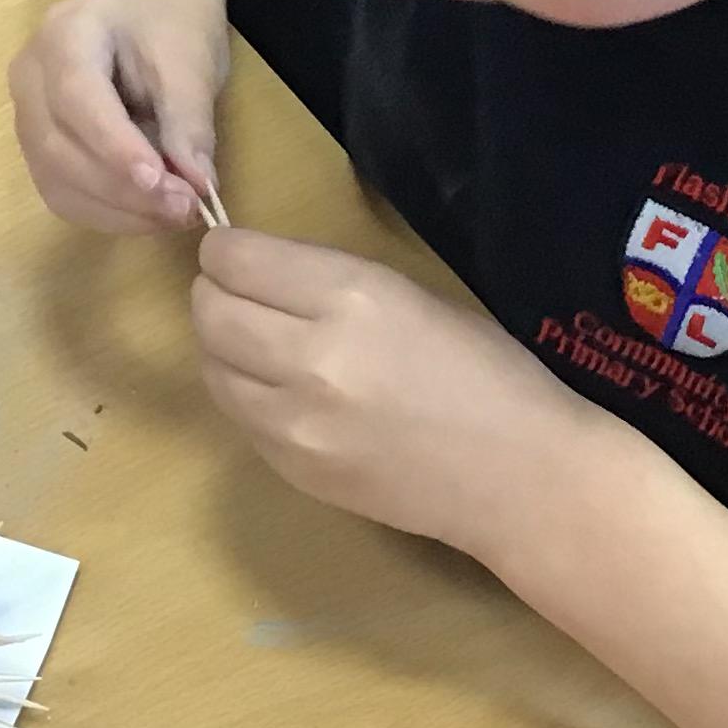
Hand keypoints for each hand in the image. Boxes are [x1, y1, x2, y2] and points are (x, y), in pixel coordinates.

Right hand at [9, 0, 229, 232]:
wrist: (149, 2)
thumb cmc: (169, 21)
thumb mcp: (191, 60)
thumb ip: (190, 122)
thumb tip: (198, 187)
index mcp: (63, 34)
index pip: (77, 99)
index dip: (115, 148)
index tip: (162, 183)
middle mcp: (29, 77)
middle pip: (58, 147)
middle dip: (123, 188)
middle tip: (185, 208)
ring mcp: (26, 116)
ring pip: (56, 180)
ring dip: (118, 210)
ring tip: (176, 214)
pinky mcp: (39, 149)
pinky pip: (63, 194)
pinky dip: (108, 214)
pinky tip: (150, 215)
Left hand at [191, 231, 600, 554]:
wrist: (519, 477)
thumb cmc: (485, 372)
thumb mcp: (409, 294)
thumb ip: (326, 281)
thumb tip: (257, 271)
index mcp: (351, 298)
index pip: (234, 260)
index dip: (225, 251)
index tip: (235, 253)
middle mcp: (311, 358)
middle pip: (207, 311)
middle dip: (215, 293)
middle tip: (241, 294)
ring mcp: (295, 423)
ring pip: (211, 367)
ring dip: (224, 346)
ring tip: (260, 343)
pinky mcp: (292, 471)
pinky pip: (238, 417)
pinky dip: (246, 394)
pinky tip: (285, 391)